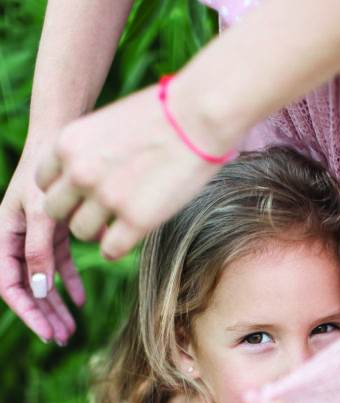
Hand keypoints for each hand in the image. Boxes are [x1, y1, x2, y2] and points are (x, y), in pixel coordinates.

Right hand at [0, 142, 84, 344]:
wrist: (61, 139)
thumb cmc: (44, 175)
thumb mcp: (41, 216)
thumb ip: (38, 253)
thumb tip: (39, 291)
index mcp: (1, 235)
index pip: (8, 284)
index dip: (27, 311)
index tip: (47, 333)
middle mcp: (15, 239)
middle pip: (26, 287)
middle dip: (43, 315)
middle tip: (62, 339)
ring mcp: (34, 236)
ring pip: (43, 280)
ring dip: (56, 305)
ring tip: (73, 330)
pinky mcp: (53, 232)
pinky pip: (59, 265)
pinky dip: (70, 283)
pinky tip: (81, 301)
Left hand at [34, 78, 225, 262]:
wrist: (197, 116)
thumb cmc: (159, 116)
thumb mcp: (106, 124)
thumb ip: (88, 151)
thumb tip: (85, 179)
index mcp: (67, 144)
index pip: (43, 181)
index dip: (63, 189)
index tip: (82, 192)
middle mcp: (80, 172)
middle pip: (55, 211)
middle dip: (74, 212)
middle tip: (98, 211)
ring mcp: (107, 198)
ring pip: (81, 232)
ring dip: (96, 231)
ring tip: (116, 223)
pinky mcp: (136, 221)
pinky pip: (110, 250)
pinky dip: (116, 248)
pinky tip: (129, 236)